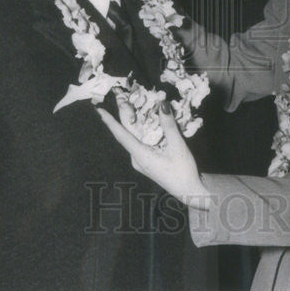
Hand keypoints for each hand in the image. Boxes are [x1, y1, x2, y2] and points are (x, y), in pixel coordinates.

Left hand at [96, 102, 210, 208]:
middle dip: (122, 116)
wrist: (190, 192)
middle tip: (120, 98)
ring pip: (134, 138)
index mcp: (140, 156)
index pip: (121, 135)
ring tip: (132, 105)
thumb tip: (162, 104)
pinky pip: (140, 142)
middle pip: (126, 134)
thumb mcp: (178, 147)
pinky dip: (141, 130)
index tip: (99, 110)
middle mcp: (137, 159)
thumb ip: (169, 125)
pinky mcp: (148, 161)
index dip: (110, 122)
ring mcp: (141, 161)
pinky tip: (147, 122)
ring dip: (133, 122)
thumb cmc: (183, 171)